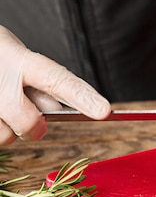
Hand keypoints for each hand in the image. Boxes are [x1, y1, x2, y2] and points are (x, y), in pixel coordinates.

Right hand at [0, 25, 110, 144]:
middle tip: (28, 115)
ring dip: (4, 128)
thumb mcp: (18, 58)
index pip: (57, 79)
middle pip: (29, 124)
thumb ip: (39, 83)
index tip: (105, 111)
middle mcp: (0, 79)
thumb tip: (56, 108)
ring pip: (4, 138)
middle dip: (33, 127)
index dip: (83, 97)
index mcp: (20, 60)